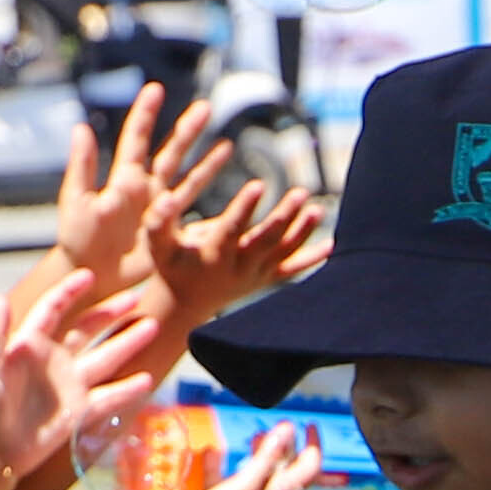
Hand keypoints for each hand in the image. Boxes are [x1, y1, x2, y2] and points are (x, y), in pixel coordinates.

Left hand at [0, 269, 177, 485]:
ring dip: (128, 342)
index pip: (53, 309)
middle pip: (88, 328)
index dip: (70, 291)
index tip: (90, 276)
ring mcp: (70, 384)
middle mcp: (54, 359)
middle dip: (111, 312)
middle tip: (136, 298)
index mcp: (30, 344)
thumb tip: (2, 299)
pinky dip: (127, 390)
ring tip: (153, 326)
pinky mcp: (79, 411)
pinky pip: (108, 397)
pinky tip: (147, 379)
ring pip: (105, 357)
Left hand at [47, 88, 234, 295]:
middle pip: (170, 153)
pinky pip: (193, 207)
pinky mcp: (169, 227)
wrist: (90, 273)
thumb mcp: (77, 200)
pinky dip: (209, 197)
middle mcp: (144, 188)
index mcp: (122, 178)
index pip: (136, 139)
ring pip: (187, 177)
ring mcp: (159, 207)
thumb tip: (82, 126)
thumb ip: (83, 165)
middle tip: (206, 107)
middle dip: (187, 130)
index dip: (146, 114)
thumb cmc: (78, 238)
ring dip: (207, 161)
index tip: (155, 89)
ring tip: (228, 144)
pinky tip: (222, 197)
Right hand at [146, 421, 324, 489]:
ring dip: (259, 456)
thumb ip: (267, 457)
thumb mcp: (247, 484)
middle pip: (284, 473)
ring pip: (255, 477)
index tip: (309, 424)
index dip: (312, 446)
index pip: (307, 471)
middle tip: (283, 427)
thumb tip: (288, 429)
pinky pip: (221, 483)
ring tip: (256, 435)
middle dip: (287, 449)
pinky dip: (218, 466)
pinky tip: (209, 452)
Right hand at [160, 177, 326, 331]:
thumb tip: (162, 198)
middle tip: (301, 192)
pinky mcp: (267, 279)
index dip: (245, 208)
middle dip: (284, 217)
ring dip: (303, 232)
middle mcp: (239, 267)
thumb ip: (158, 221)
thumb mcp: (157, 245)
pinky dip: (314, 258)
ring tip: (318, 209)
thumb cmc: (170, 266)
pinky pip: (294, 269)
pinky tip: (334, 244)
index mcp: (213, 254)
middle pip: (266, 240)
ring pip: (284, 252)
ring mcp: (257, 274)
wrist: (184, 305)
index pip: (232, 229)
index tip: (259, 184)